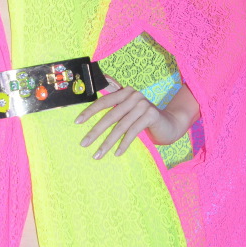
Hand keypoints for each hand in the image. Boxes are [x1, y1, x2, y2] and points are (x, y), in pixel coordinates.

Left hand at [74, 75, 193, 158]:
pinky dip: (123, 144)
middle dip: (95, 131)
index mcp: (125, 92)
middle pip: (110, 116)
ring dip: (107, 142)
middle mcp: (134, 95)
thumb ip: (115, 102)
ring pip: (120, 126)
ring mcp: (143, 104)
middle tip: (84, 143)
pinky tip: (116, 153)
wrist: (168, 124)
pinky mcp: (151, 115)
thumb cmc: (143, 118)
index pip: (104, 101)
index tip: (77, 122)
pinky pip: (133, 132)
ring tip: (98, 154)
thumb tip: (95, 93)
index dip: (90, 111)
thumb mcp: (128, 109)